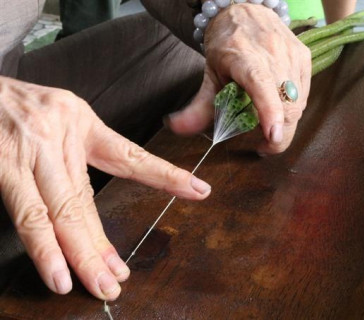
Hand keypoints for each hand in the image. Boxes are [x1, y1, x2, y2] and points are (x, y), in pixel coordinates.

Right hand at [0, 76, 210, 299]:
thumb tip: (82, 206)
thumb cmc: (16, 105)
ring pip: (59, 212)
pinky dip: (42, 247)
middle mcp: (57, 137)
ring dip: (79, 254)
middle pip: (86, 200)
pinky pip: (26, 213)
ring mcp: (27, 153)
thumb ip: (75, 153)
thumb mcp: (59, 115)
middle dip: (102, 245)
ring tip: (97, 283)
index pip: (129, 155)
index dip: (165, 175)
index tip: (197, 190)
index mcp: (81, 124)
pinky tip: (55, 271)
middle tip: (118, 278)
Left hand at [166, 3, 311, 154]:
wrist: (246, 11)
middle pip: (286, 104)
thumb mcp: (209, 74)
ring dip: (285, 123)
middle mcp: (273, 53)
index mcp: (245, 57)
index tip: (273, 136)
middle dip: (279, 135)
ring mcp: (292, 54)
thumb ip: (197, 106)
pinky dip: (292, 109)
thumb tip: (177, 128)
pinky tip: (278, 108)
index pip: (261, 85)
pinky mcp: (304, 57)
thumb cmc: (226, 44)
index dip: (270, 112)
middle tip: (263, 148)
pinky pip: (303, 95)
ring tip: (268, 126)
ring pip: (298, 103)